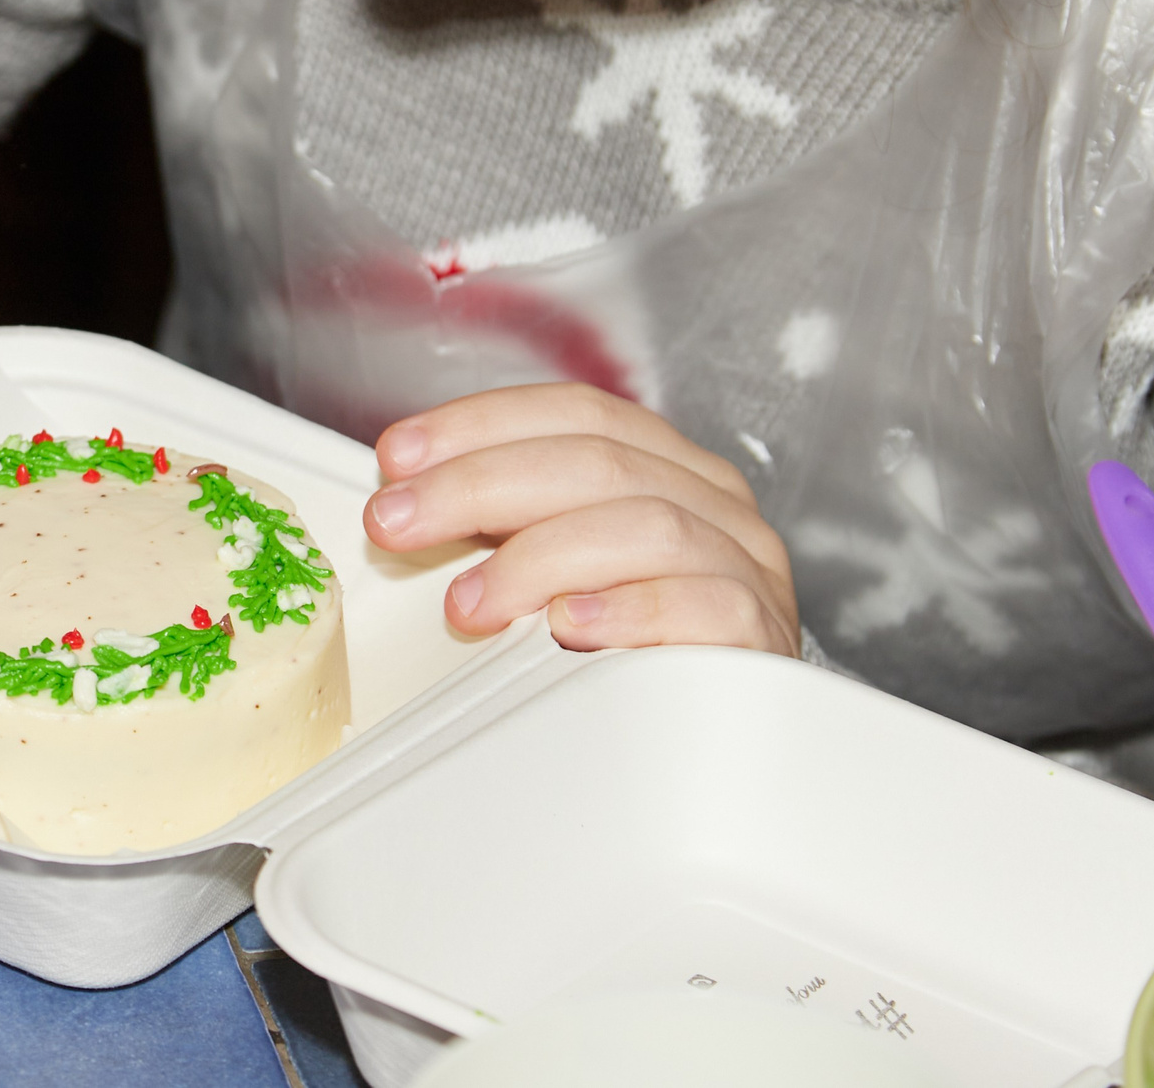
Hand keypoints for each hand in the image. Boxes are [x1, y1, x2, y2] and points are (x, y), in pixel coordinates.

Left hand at [363, 384, 798, 655]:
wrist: (732, 740)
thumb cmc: (636, 646)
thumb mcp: (569, 566)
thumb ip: (511, 524)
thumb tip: (408, 501)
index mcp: (666, 466)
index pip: (575, 413)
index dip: (480, 424)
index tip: (398, 458)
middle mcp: (711, 502)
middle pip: (595, 460)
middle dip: (476, 485)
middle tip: (395, 524)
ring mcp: (743, 564)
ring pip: (645, 524)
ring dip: (538, 557)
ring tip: (467, 601)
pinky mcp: (758, 635)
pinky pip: (700, 604)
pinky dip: (626, 609)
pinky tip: (569, 625)